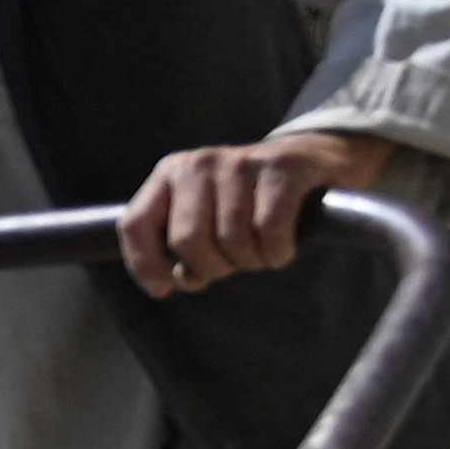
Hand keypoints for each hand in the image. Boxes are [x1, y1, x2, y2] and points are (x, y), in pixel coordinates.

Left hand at [119, 129, 389, 295]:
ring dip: (250, 262)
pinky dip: (277, 253)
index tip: (165, 289)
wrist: (314, 159)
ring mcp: (240, 162)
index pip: (135, 224)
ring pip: (231, 240)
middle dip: (211, 268)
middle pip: (186, 241)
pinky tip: (282, 250)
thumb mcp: (206, 217)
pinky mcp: (282, 167)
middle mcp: (198, 164)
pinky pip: (269, 231)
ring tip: (260, 253)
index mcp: (169, 175)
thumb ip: (183, 246)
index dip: (144, 265)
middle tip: (232, 264)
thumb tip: (182, 279)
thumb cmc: (250, 202)